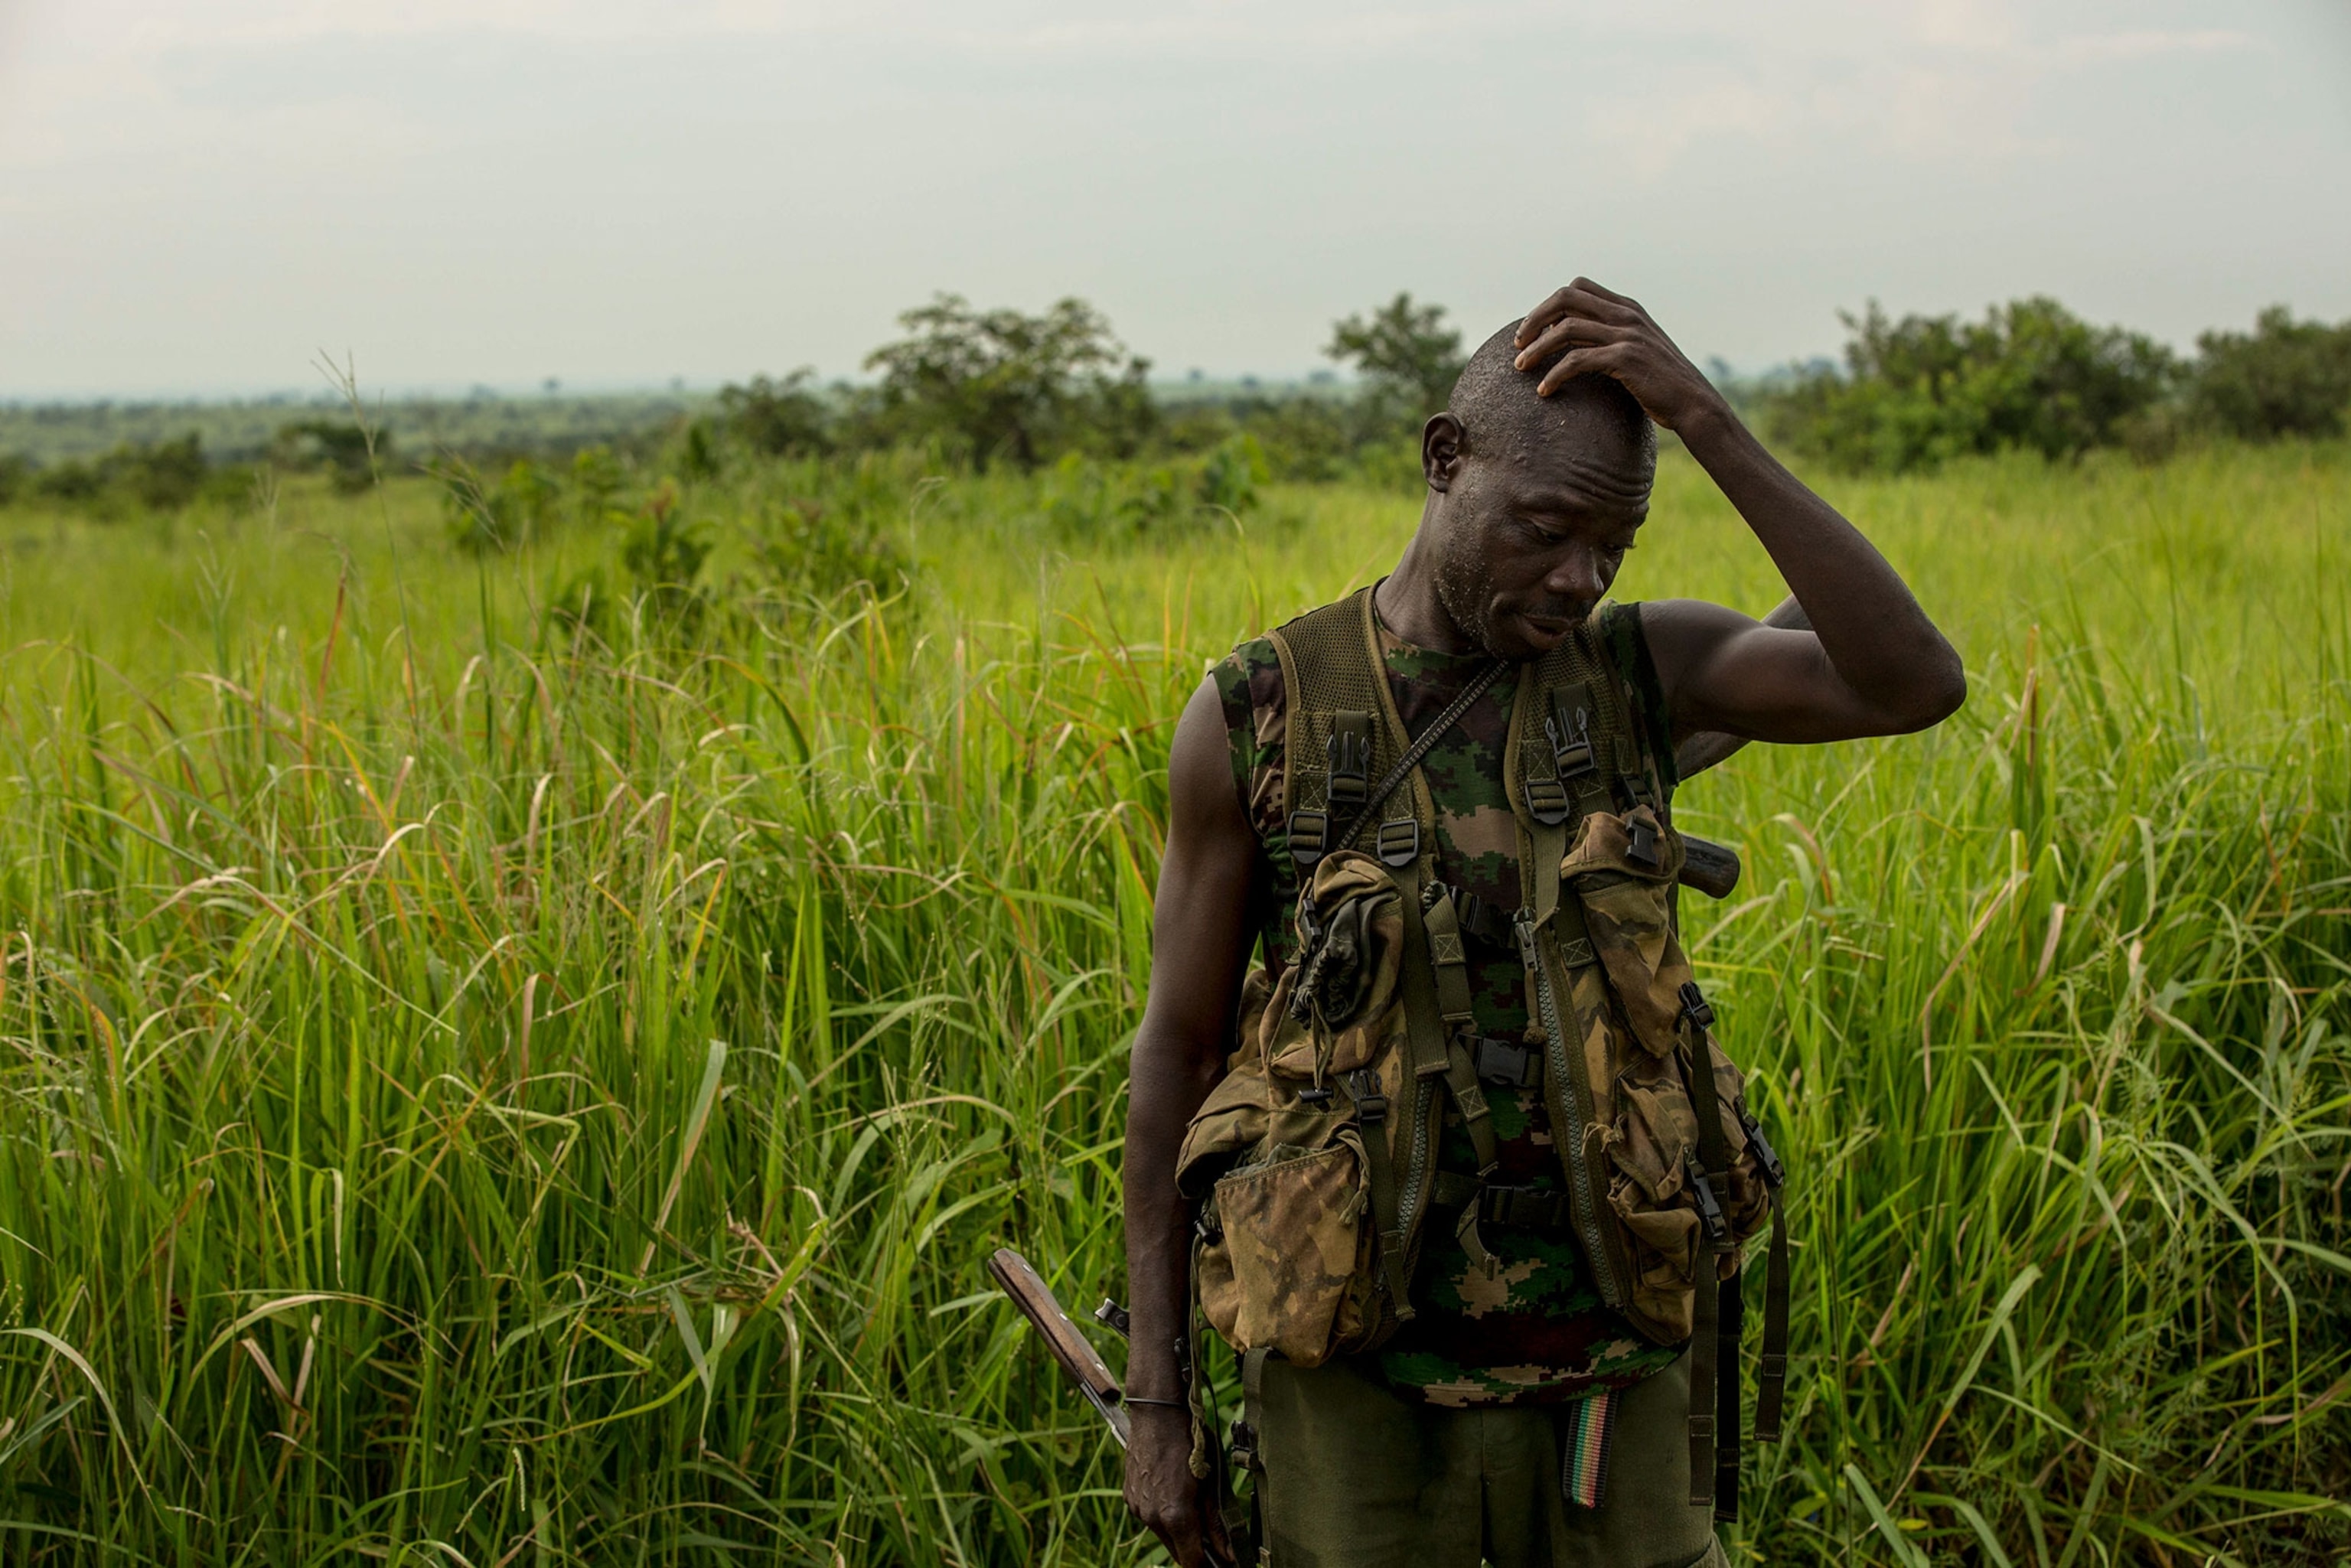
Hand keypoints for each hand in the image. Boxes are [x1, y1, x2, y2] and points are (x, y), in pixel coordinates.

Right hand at [1124, 1404, 1231, 1566]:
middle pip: (1176, 1552)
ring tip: (1192, 1503)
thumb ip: (1217, 1523)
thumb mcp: (1211, 1482)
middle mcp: (1152, 1517)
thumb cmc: (1189, 1441)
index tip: (1222, 1561)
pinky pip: (1149, 1516)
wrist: (1157, 1413)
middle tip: (1212, 1536)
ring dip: (1178, 1529)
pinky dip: (1162, 1513)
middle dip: (1194, 1549)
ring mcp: (1137, 1508)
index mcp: (1176, 1516)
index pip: (1191, 1562)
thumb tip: (1229, 1553)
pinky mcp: (1129, 1497)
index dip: (1208, 1564)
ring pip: (1162, 1534)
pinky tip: (1173, 1491)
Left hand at [1513, 278, 1729, 432]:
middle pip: (1566, 297)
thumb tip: (1573, 344)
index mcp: (1627, 308)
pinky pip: (1577, 360)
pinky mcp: (1626, 357)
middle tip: (1517, 344)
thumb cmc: (1661, 383)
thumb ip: (1610, 339)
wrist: (1693, 403)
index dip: (1549, 305)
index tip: (1532, 330)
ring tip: (1519, 367)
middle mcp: (1626, 314)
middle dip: (1535, 318)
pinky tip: (1543, 391)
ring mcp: (1627, 333)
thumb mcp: (1637, 350)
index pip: (1578, 287)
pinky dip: (1554, 374)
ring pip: (1566, 328)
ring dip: (1536, 348)